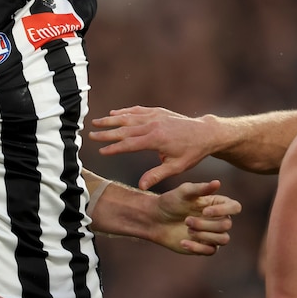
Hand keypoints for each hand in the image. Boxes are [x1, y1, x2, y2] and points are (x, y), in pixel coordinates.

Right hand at [90, 106, 212, 188]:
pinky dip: (125, 111)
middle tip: (91, 135)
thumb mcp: (176, 167)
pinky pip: (138, 110)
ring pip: (129, 117)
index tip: (101, 151)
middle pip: (125, 129)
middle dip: (107, 133)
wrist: (205, 133)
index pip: (129, 144)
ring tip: (97, 122)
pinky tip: (114, 112)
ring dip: (112, 119)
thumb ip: (157, 175)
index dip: (114, 148)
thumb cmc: (191, 152)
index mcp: (156, 139)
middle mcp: (153, 125)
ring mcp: (155, 116)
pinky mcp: (158, 111)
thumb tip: (141, 186)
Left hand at [153, 179, 240, 254]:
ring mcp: (213, 234)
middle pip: (227, 225)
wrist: (156, 219)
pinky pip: (211, 251)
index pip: (235, 207)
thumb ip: (200, 188)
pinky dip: (197, 247)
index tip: (205, 211)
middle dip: (206, 224)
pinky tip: (183, 242)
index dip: (224, 210)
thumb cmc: (171, 201)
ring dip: (205, 235)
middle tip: (187, 220)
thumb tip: (217, 183)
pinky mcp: (205, 247)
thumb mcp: (184, 192)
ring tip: (188, 230)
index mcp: (218, 203)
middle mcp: (219, 218)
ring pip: (223, 239)